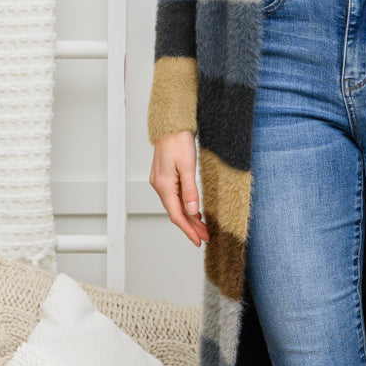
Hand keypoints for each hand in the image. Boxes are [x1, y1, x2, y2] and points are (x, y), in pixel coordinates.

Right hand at [149, 130, 209, 247]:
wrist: (171, 125)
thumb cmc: (178, 141)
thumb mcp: (188, 167)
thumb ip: (190, 191)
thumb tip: (192, 211)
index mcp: (164, 186)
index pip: (177, 215)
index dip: (188, 230)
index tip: (199, 240)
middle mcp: (159, 186)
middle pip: (176, 212)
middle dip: (191, 226)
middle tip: (205, 236)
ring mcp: (161, 182)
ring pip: (175, 205)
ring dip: (189, 217)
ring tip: (202, 227)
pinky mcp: (164, 177)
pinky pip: (174, 197)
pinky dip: (185, 206)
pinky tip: (194, 210)